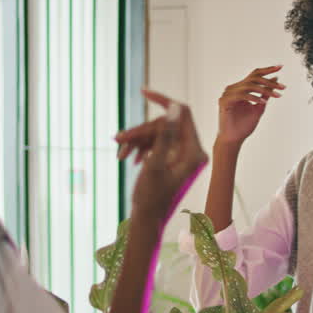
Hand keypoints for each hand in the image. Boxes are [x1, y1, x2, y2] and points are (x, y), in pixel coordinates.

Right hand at [113, 90, 208, 225]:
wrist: (146, 220)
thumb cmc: (150, 197)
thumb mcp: (154, 164)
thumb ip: (165, 135)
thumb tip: (174, 108)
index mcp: (194, 152)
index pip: (182, 114)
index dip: (163, 101)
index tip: (143, 91)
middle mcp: (191, 151)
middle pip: (164, 125)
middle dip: (141, 131)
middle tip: (118, 140)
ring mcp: (181, 156)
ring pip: (157, 134)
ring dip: (137, 140)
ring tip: (120, 153)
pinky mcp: (171, 159)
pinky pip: (155, 143)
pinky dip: (139, 148)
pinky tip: (126, 157)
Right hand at [216, 66, 284, 146]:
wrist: (234, 140)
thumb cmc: (244, 126)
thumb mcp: (259, 107)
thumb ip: (266, 94)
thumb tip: (276, 78)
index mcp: (240, 88)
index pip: (254, 75)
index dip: (267, 69)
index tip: (281, 66)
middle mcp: (233, 89)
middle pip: (253, 78)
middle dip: (269, 81)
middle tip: (282, 87)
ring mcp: (227, 94)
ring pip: (249, 85)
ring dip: (264, 90)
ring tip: (276, 95)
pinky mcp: (224, 101)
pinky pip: (241, 95)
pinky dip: (253, 97)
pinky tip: (262, 102)